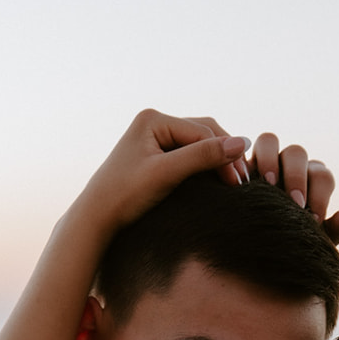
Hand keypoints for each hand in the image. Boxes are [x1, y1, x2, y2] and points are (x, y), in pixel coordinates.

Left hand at [79, 110, 248, 238]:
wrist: (95, 219)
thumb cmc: (125, 196)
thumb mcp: (166, 175)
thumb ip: (202, 157)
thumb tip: (243, 143)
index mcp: (153, 120)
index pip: (202, 131)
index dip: (224, 154)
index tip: (239, 183)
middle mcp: (152, 124)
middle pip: (202, 134)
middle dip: (223, 155)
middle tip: (242, 184)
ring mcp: (153, 140)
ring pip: (197, 146)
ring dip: (215, 162)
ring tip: (232, 185)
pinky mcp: (153, 158)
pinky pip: (187, 158)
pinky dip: (203, 169)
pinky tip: (214, 185)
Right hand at [249, 133, 338, 246]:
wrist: (250, 254)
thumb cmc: (287, 245)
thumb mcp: (311, 241)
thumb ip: (334, 229)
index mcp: (311, 179)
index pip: (321, 175)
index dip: (320, 195)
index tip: (313, 221)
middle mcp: (288, 165)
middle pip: (296, 154)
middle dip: (296, 177)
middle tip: (294, 204)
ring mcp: (261, 162)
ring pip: (269, 141)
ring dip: (269, 160)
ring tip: (267, 185)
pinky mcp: (237, 167)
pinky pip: (239, 154)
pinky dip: (242, 164)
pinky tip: (240, 186)